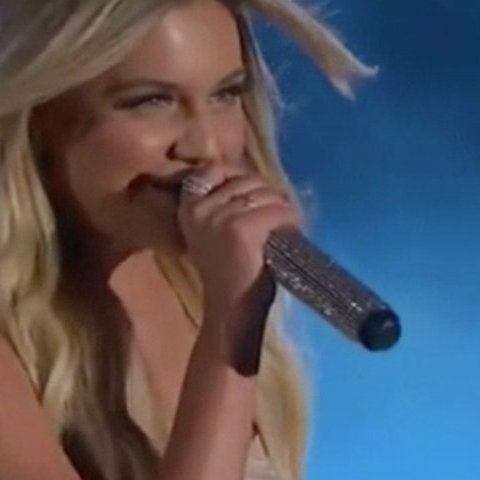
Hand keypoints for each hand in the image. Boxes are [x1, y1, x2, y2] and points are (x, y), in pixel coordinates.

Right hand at [175, 163, 300, 365]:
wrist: (231, 310)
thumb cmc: (228, 272)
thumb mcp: (213, 232)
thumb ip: (223, 204)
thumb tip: (254, 180)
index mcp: (188, 207)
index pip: (213, 169)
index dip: (239, 175)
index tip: (254, 192)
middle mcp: (200, 208)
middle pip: (246, 179)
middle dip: (268, 195)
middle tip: (276, 218)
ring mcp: (221, 217)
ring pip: (265, 194)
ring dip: (282, 209)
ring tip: (284, 228)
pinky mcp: (242, 229)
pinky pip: (277, 211)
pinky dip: (290, 221)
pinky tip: (291, 234)